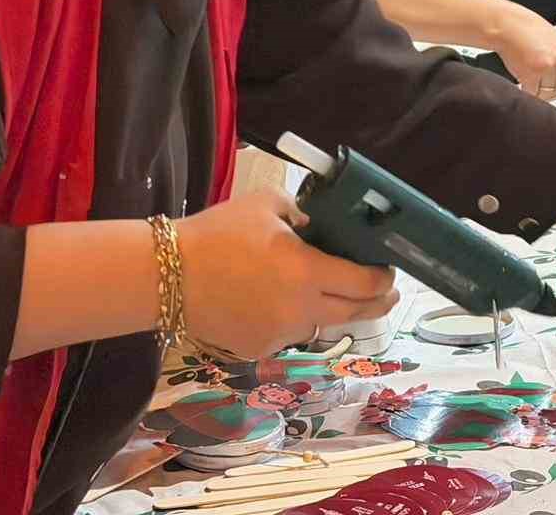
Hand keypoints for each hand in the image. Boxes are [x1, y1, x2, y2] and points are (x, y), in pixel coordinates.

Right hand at [177, 189, 397, 359]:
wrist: (166, 275)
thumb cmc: (218, 233)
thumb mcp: (267, 205)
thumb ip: (302, 212)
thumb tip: (320, 223)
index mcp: (307, 271)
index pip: (364, 284)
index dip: (382, 280)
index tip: (389, 272)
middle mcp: (300, 309)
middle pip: (355, 314)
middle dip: (378, 304)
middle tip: (387, 296)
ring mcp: (278, 335)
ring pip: (320, 325)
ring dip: (331, 311)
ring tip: (329, 293)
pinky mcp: (257, 349)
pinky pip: (288, 335)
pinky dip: (293, 320)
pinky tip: (280, 303)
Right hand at [494, 10, 555, 99]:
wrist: (506, 24)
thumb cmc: (523, 29)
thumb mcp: (550, 40)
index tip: (548, 85)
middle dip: (546, 89)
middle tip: (535, 84)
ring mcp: (548, 67)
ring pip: (546, 93)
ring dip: (536, 90)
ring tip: (526, 80)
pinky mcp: (533, 74)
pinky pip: (532, 93)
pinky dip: (525, 90)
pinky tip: (520, 80)